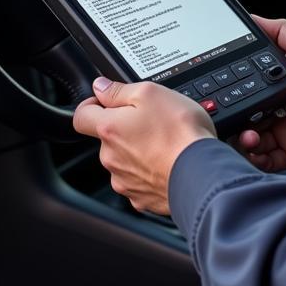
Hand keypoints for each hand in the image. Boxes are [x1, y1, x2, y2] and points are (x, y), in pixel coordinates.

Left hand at [73, 78, 216, 214]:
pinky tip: (168, 163)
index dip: (92, 105)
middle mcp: (111, 158)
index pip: (81, 116)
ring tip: (165, 143)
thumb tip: (100, 87)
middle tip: (151, 121)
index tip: (107, 103)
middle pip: (107, 138)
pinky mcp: (141, 199)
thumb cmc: (180, 134)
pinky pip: (139, 181)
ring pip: (123, 160)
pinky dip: (150, 172)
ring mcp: (125, 181)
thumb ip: (119, 90)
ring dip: (138, 151)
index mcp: (109, 129)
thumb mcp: (151, 93)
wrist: (204, 175)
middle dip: (124, 128)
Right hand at [238, 17, 285, 170]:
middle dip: (233, 113)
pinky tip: (253, 146)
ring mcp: (284, 129)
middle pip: (245, 109)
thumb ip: (281, 31)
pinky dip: (253, 155)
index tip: (222, 83)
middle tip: (228, 112)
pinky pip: (262, 157)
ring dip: (241, 136)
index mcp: (283, 81)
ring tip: (247, 133)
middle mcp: (281, 105)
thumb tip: (255, 19)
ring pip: (249, 135)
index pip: (249, 82)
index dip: (235, 84)